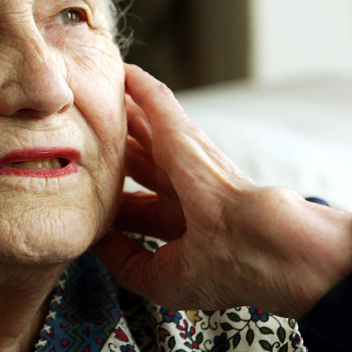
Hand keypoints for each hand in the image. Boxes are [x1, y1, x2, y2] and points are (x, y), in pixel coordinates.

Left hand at [93, 64, 351, 317]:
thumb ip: (124, 260)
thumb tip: (94, 241)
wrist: (264, 247)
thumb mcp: (161, 278)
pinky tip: (125, 73)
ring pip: (145, 129)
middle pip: (138, 162)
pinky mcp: (184, 134)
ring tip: (99, 99)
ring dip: (124, 115)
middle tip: (87, 137)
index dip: (113, 200)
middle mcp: (183, 188)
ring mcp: (185, 159)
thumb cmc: (226, 267)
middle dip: (115, 152)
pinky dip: (142, 87)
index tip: (88, 194)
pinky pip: (158, 102)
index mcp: (182, 223)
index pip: (137, 206)